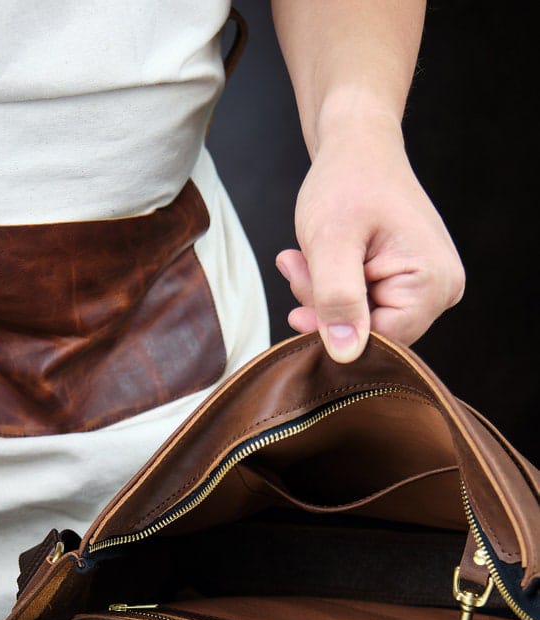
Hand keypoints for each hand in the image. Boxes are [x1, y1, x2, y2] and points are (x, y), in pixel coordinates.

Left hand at [276, 116, 464, 361]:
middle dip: (324, 308)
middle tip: (294, 266)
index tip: (298, 299)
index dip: (332, 328)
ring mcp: (429, 288)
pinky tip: (315, 260)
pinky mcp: (409, 285)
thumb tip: (345, 354)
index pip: (380, 340)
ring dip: (322, 297)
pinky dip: (331, 289)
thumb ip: (338, 298)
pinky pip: (363, 307)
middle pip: (371, 333)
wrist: (359, 146)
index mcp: (435, 283)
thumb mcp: (331, 241)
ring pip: (361, 322)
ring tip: (299, 258)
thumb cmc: (348, 180)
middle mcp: (442, 291)